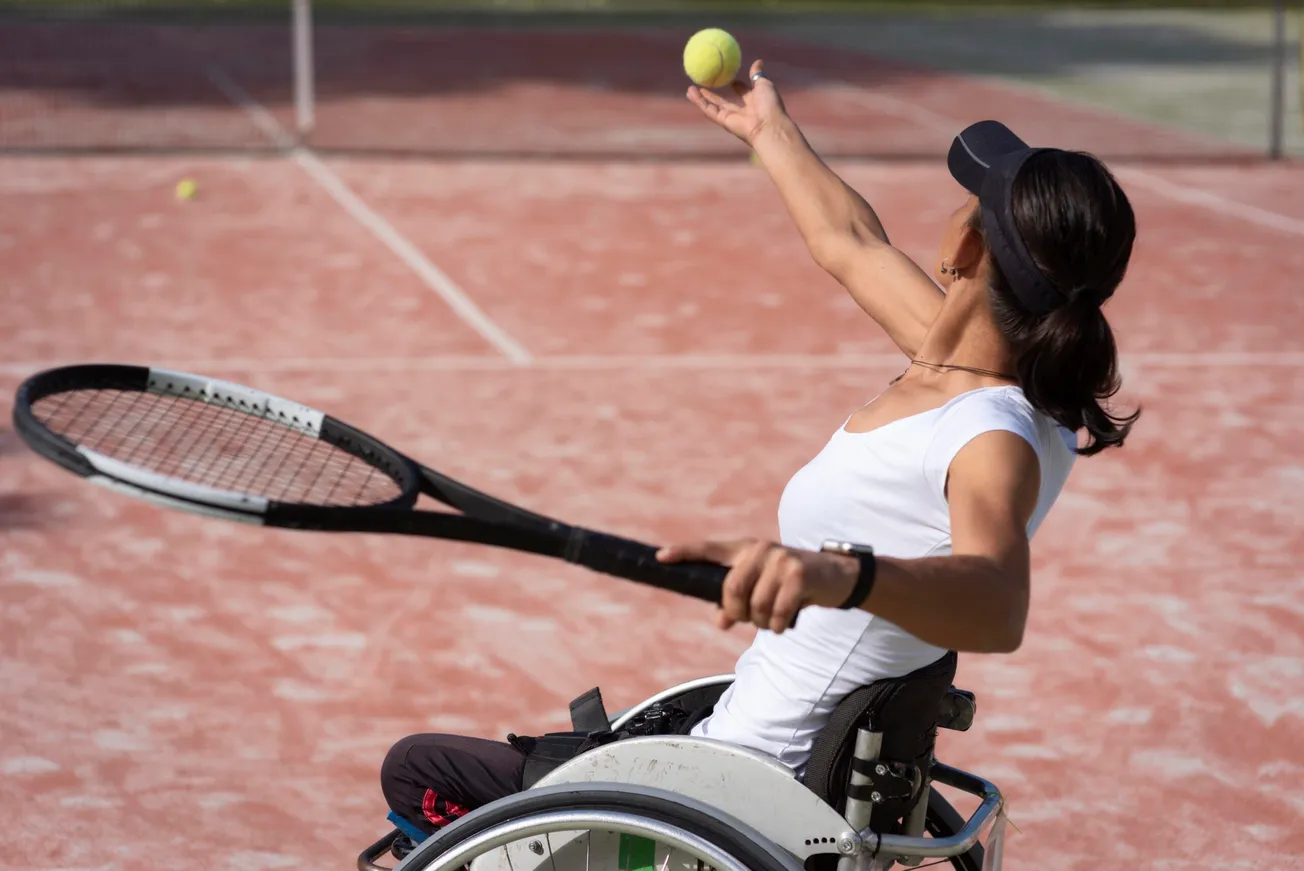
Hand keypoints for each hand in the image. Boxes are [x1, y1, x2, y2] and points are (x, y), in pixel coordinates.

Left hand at [656, 538, 857, 631]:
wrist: (836, 576)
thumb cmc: (792, 583)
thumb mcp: (763, 587)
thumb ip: (738, 601)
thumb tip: (721, 620)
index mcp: (745, 549)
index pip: (709, 549)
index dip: (684, 553)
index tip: (661, 557)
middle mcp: (760, 549)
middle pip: (731, 590)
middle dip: (738, 613)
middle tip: (750, 619)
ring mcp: (779, 559)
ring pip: (755, 607)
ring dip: (762, 622)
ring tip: (774, 616)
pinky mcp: (797, 573)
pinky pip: (776, 613)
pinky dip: (778, 625)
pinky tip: (786, 621)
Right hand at [686, 60, 787, 146]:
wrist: (769, 125)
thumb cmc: (770, 105)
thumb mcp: (765, 84)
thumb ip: (758, 74)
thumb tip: (758, 61)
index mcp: (754, 102)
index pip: (743, 93)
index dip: (736, 85)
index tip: (729, 77)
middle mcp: (742, 112)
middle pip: (724, 102)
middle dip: (714, 94)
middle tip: (704, 84)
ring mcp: (732, 118)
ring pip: (713, 107)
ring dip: (701, 98)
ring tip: (690, 89)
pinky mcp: (724, 122)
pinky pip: (709, 110)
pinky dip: (699, 102)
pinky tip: (690, 92)